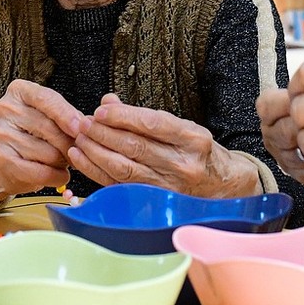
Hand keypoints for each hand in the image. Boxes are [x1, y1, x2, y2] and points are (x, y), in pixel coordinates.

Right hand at [0, 80, 84, 195]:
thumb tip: (85, 125)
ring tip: (65, 161)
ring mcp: (1, 135)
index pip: (45, 98)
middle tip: (80, 151)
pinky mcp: (3, 160)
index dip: (66, 114)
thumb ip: (68, 115)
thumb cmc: (36, 133)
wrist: (11, 162)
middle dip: (70, 143)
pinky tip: (61, 175)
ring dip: (63, 161)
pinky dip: (57, 176)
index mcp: (18, 91)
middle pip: (48, 127)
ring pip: (47, 152)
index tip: (81, 127)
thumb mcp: (51, 115)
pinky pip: (40, 172)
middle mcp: (5, 109)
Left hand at [68, 94, 260, 196]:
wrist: (224, 186)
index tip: (100, 110)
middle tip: (82, 122)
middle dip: (103, 133)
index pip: (152, 124)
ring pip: (125, 168)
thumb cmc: (199, 152)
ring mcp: (170, 187)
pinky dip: (97, 172)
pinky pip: (120, 186)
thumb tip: (108, 102)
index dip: (123, 117)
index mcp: (193, 139)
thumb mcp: (182, 127)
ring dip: (96, 152)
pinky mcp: (156, 202)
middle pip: (135, 147)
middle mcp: (183, 164)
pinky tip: (82, 159)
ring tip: (79, 138)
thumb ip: (145, 116)